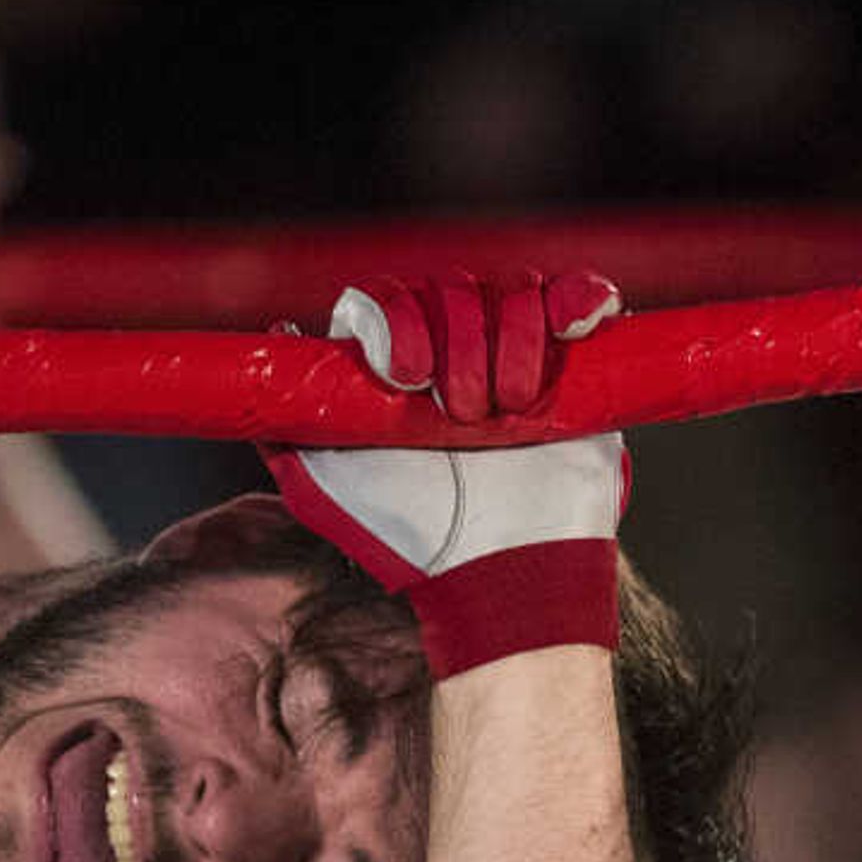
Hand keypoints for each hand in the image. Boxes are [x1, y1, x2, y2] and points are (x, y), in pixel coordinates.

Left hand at [271, 272, 629, 677]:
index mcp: (400, 368)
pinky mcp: (570, 364)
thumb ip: (286, 427)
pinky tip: (576, 322)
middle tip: (466, 417)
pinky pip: (576, 297)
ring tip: (511, 412)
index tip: (408, 378)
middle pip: (454, 289)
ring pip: (515, 291)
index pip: (393, 298)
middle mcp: (456, 352)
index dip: (401, 323)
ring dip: (514, 343)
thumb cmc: (411, 538)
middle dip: (461, 347)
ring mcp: (515, 354)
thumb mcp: (322, 489)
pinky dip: (579, 295)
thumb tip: (281, 338)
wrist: (502, 573)